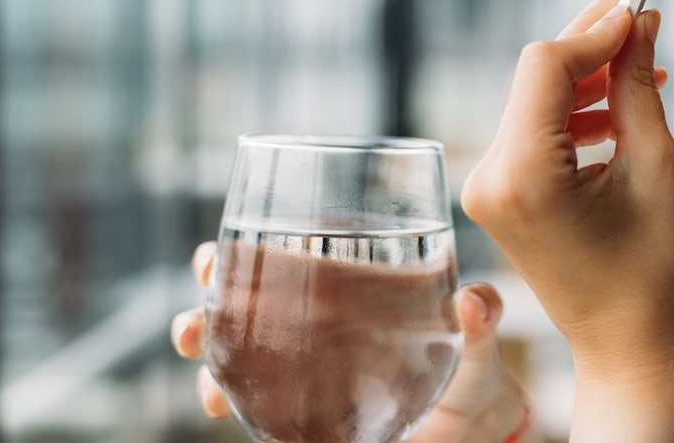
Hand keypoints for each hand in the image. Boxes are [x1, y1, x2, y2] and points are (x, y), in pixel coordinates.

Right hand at [171, 242, 536, 442]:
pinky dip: (229, 399)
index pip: (282, 253)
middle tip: (192, 324)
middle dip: (203, 305)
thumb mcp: (476, 338)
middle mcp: (313, 317)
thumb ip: (481, 318)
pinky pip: (254, 400)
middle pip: (242, 298)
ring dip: (206, 359)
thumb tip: (474, 301)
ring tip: (207, 385)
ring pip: (235, 350)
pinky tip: (222, 406)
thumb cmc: (469, 363)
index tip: (210, 260)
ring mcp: (303, 363)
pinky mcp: (302, 405)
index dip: (239, 249)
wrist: (469, 424)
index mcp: (347, 284)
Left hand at [459, 0, 673, 440]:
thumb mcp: (657, 167)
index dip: (595, 28)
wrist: (631, 350)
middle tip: (642, 8)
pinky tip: (620, 107)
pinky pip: (534, 132)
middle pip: (536, 78)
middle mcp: (490, 177)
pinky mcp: (499, 196)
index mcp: (524, 174)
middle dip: (592, 43)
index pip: (546, 66)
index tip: (642, 4)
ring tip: (648, 64)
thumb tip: (639, 20)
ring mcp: (489, 189)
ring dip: (589, 77)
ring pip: (536, 100)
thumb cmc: (656, 273)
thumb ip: (639, 85)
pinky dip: (575, 112)